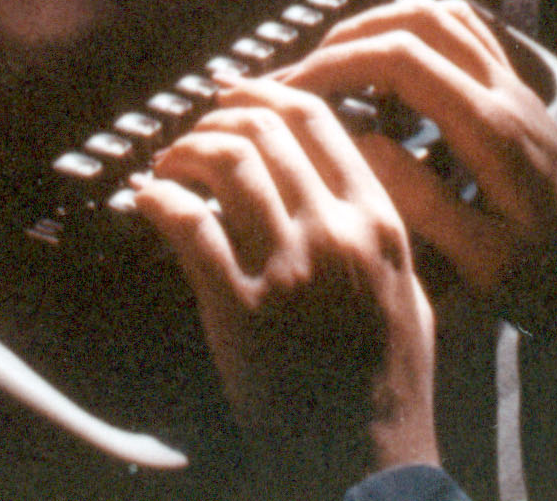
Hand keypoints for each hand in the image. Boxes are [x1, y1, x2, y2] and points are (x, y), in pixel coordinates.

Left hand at [137, 78, 440, 497]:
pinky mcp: (238, 306)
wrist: (366, 463)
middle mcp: (335, 233)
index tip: (242, 94)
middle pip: (266, 129)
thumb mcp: (409, 293)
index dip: (270, 93)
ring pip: (227, 162)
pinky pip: (188, 223)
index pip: (319, 122)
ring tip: (170, 159)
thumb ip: (378, 232)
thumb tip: (335, 180)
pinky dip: (159, 198)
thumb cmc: (388, 386)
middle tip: (198, 123)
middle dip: (221, 114)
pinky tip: (147, 198)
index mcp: (379, 224)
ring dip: (186, 148)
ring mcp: (286, 268)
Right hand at [282, 0, 556, 364]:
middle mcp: (506, 94)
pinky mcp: (521, 100)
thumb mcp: (485, 265)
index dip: (337, 62)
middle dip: (348, 38)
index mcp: (492, 130)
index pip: (401, 56)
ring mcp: (517, 90)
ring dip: (383, 27)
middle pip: (416, 18)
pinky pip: (466, 34)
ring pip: (443, 14)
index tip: (292, 91)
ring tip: (341, 69)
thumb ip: (421, 202)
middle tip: (303, 78)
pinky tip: (394, 73)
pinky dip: (419, 33)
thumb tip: (360, 145)